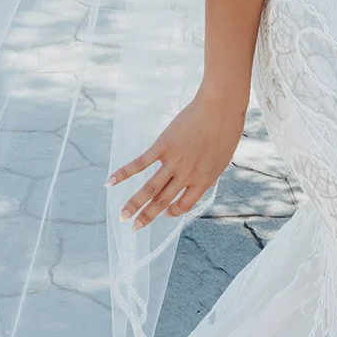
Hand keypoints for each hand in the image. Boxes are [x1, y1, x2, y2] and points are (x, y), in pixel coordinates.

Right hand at [106, 89, 243, 228]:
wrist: (220, 108)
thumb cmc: (225, 130)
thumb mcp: (221, 159)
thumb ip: (208, 172)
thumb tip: (200, 179)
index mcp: (203, 181)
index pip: (183, 205)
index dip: (172, 212)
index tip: (164, 214)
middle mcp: (187, 176)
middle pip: (162, 201)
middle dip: (146, 216)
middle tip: (133, 228)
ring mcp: (174, 162)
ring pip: (150, 188)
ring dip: (134, 204)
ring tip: (121, 215)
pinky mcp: (163, 146)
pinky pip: (140, 163)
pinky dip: (124, 173)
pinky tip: (111, 181)